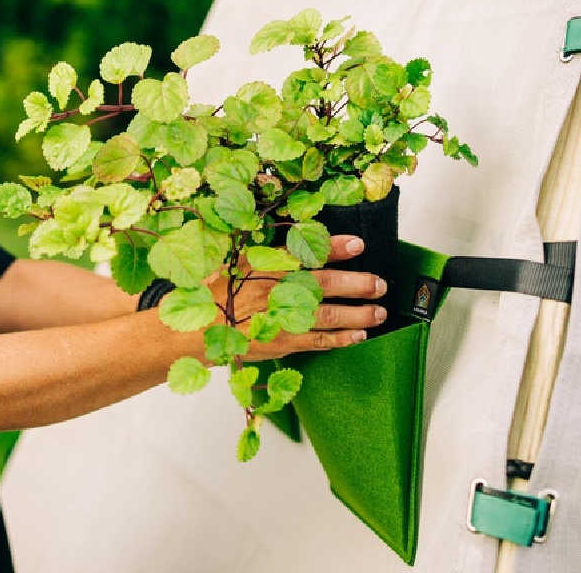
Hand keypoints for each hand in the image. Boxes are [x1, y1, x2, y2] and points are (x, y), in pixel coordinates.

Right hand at [206, 235, 387, 361]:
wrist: (201, 329)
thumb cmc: (221, 292)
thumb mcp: (239, 262)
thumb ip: (270, 253)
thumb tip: (299, 239)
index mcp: (266, 265)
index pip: (305, 252)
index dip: (334, 248)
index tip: (358, 244)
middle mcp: (277, 289)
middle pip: (326, 284)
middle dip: (358, 283)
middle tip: (380, 283)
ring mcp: (282, 317)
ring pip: (329, 315)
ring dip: (358, 313)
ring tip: (379, 311)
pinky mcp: (284, 341)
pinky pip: (320, 341)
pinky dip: (342, 338)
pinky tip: (360, 335)